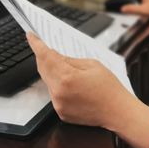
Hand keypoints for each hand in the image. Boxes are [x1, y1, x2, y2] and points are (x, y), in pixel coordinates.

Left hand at [27, 32, 148, 147]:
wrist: (118, 112)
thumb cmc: (109, 87)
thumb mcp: (91, 64)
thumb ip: (70, 60)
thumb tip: (55, 56)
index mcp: (66, 77)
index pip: (45, 56)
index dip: (36, 44)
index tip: (30, 35)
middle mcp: (58, 92)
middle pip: (43, 69)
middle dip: (43, 57)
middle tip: (46, 47)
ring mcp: (58, 104)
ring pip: (48, 81)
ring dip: (52, 72)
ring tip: (68, 69)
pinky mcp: (61, 113)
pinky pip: (54, 94)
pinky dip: (58, 86)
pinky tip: (72, 85)